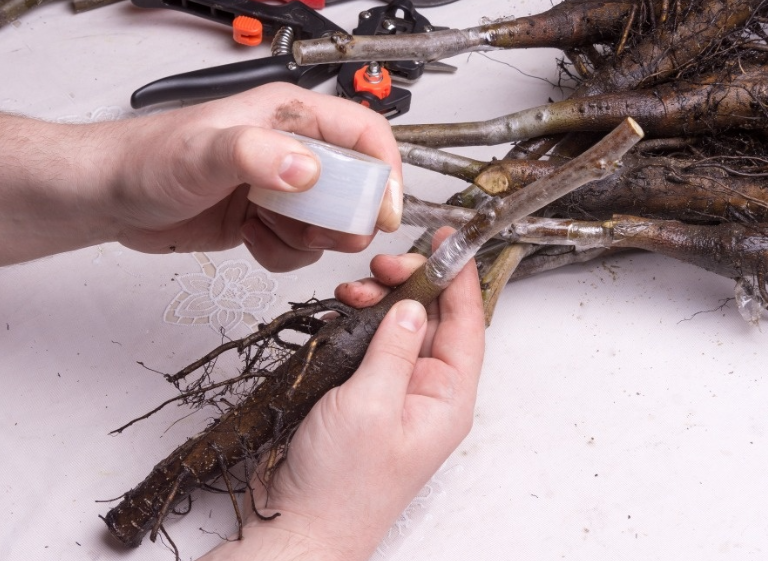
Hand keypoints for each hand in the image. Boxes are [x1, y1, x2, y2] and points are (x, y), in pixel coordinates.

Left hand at [108, 84, 402, 271]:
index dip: (385, 173)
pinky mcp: (266, 215)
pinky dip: (283, 253)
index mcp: (290, 115)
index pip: (366, 135)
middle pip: (357, 185)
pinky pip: (301, 244)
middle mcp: (292, 147)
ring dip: (311, 240)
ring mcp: (280, 184)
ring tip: (271, 231)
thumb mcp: (202, 153)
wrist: (109, 195)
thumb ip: (255, 155)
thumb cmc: (145, 159)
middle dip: (347, 218)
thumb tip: (308, 169)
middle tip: (324, 234)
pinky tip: (252, 240)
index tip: (384, 212)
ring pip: (331, 221)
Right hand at [200, 230, 484, 560]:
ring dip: (378, 302)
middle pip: (431, 318)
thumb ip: (393, 348)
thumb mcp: (370, 405)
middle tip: (384, 267)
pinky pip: (368, 343)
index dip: (460, 278)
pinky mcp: (362, 393)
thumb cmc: (342, 487)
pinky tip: (340, 314)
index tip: (448, 242)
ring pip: (397, 326)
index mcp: (447, 398)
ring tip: (353, 294)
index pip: (467, 324)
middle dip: (409, 285)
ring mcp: (394, 392)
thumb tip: (412, 306)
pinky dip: (355, 322)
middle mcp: (426, 392)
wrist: (301, 525)